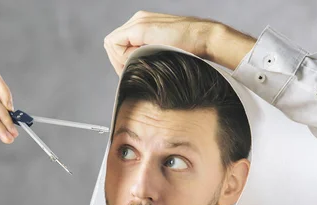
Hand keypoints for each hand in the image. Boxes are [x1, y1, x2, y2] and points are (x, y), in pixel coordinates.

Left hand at [104, 11, 255, 73]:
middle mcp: (137, 20)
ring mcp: (138, 22)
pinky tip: (140, 60)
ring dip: (121, 59)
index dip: (120, 61)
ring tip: (140, 65)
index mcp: (142, 25)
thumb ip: (145, 57)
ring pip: (112, 44)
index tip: (134, 71)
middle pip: (112, 44)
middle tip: (134, 72)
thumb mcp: (161, 54)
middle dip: (119, 61)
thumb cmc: (189, 50)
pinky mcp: (140, 27)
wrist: (205, 38)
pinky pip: (116, 43)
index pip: (117, 44)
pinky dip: (123, 56)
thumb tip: (130, 71)